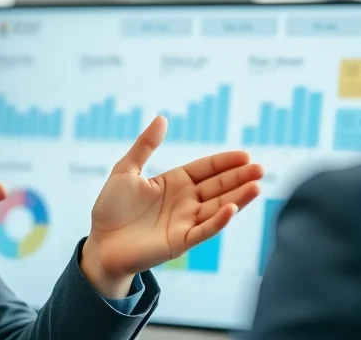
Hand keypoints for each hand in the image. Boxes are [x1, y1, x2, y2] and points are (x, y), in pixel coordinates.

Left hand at [81, 116, 263, 296]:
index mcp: (174, 182)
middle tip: (259, 168)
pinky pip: (204, 230)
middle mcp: (185, 201)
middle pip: (218, 187)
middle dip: (239, 178)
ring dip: (238, 198)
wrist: (100, 243)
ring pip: (218, 207)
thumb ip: (145, 146)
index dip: (225, 162)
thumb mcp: (126, 170)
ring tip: (257, 185)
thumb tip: (162, 118)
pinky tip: (232, 208)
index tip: (245, 155)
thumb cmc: (111, 208)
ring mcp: (185, 222)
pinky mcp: (181, 241)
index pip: (206, 169)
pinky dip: (218, 220)